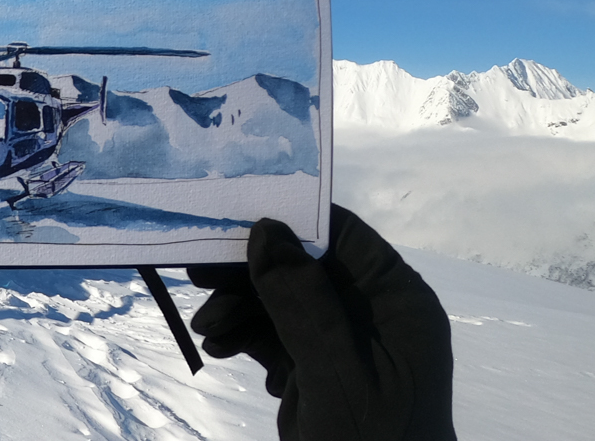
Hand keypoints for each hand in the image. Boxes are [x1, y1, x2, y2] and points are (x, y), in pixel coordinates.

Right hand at [188, 206, 455, 439]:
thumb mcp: (336, 374)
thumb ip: (302, 304)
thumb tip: (266, 231)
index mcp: (396, 302)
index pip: (342, 236)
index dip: (290, 222)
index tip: (233, 221)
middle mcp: (370, 313)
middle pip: (302, 266)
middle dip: (250, 272)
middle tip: (198, 275)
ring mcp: (341, 343)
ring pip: (281, 301)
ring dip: (238, 308)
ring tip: (206, 330)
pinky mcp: (315, 371)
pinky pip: (273, 336)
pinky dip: (243, 337)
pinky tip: (218, 349)